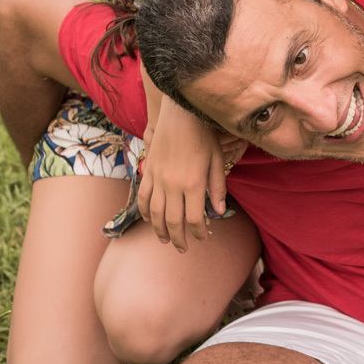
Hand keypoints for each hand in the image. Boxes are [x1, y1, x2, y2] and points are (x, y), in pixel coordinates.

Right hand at [137, 102, 240, 251]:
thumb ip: (218, 187)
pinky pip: (144, 197)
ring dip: (159, 230)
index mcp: (193, 183)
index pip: (194, 219)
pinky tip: (149, 220)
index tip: (203, 239)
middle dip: (178, 239)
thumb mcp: (218, 160)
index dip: (198, 233)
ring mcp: (158, 179)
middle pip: (173, 221)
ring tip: (165, 240)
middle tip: (183, 248)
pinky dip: (145, 212)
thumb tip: (219, 212)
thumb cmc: (204, 135)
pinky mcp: (149, 172)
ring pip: (155, 213)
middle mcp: (173, 185)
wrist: (179, 114)